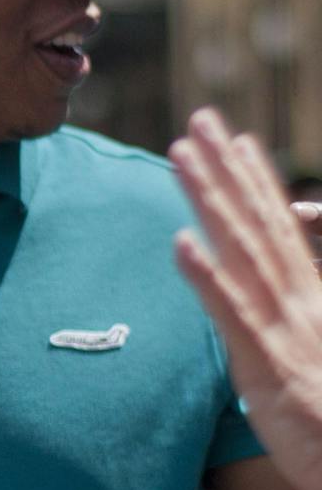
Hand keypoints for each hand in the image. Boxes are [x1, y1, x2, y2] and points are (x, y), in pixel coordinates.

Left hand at [172, 111, 321, 489]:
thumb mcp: (309, 364)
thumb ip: (284, 329)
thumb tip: (253, 302)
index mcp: (311, 300)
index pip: (280, 229)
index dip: (256, 182)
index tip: (234, 141)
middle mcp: (302, 303)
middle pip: (259, 224)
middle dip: (227, 170)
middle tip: (199, 121)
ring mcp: (285, 330)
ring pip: (243, 252)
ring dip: (210, 201)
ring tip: (181, 157)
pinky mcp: (267, 368)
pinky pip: (234, 315)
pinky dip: (207, 277)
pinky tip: (180, 244)